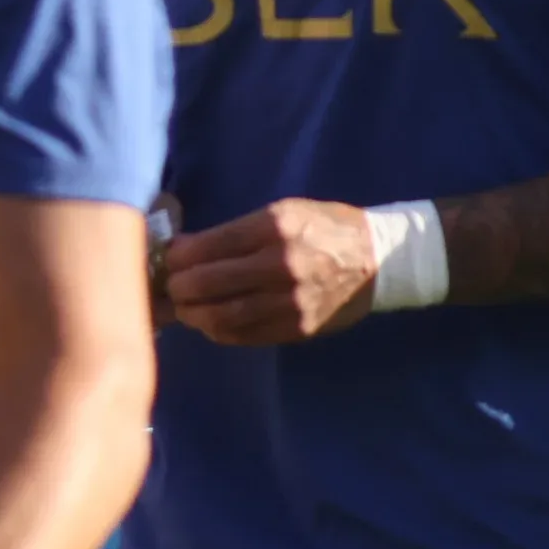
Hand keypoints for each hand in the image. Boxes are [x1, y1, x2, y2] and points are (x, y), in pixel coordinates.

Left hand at [158, 196, 390, 346]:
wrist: (378, 260)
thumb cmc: (324, 229)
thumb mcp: (283, 213)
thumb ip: (235, 232)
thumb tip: (183, 249)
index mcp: (275, 227)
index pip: (209, 246)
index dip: (179, 256)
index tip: (169, 259)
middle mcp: (281, 265)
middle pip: (208, 283)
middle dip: (178, 287)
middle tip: (170, 286)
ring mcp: (290, 301)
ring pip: (222, 315)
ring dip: (193, 314)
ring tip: (185, 308)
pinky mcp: (297, 328)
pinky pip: (244, 335)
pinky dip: (218, 331)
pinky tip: (210, 322)